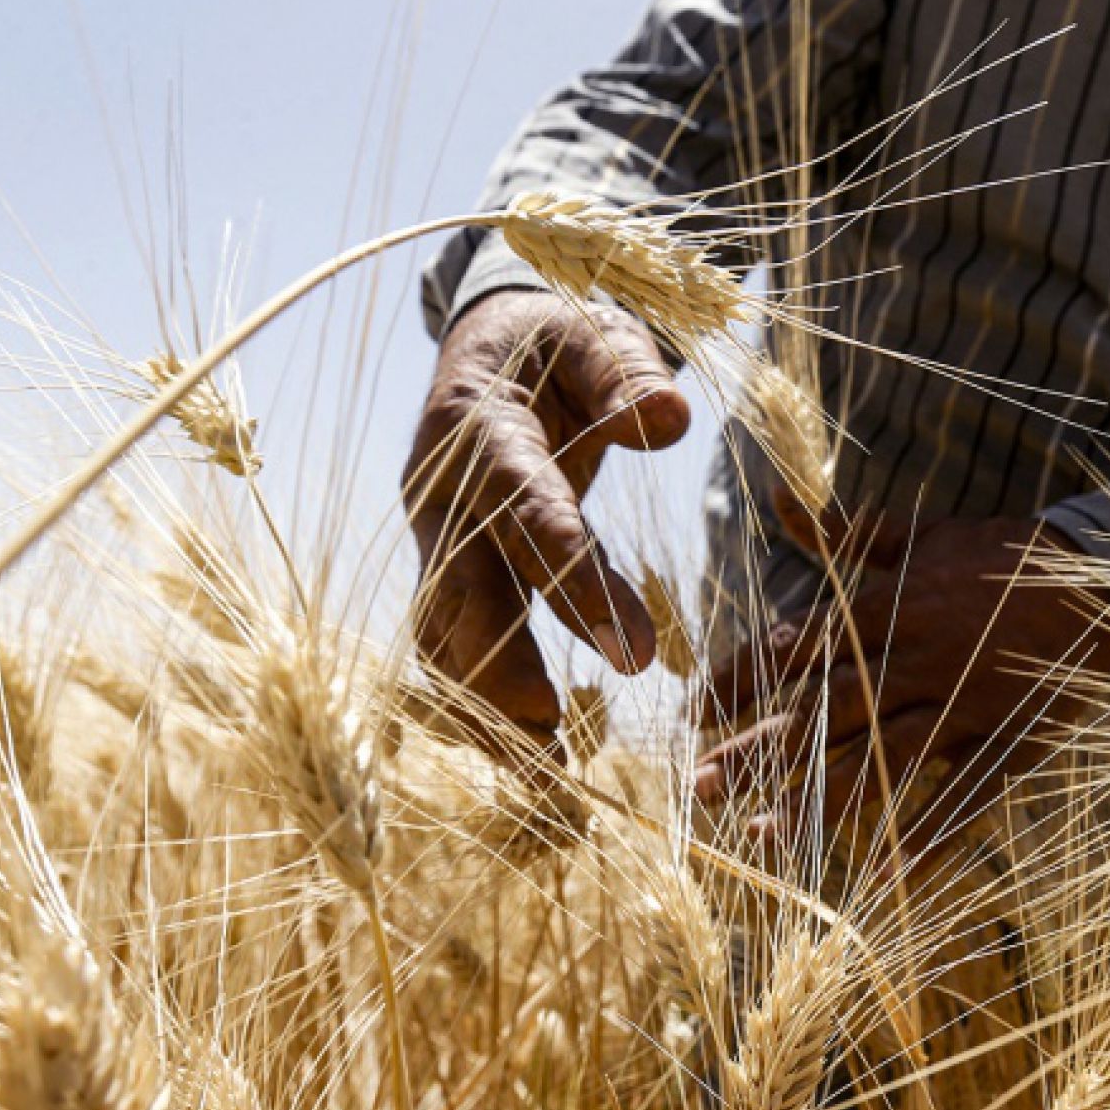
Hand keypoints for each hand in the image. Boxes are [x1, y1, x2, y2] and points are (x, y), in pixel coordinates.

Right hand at [403, 291, 688, 740]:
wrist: (488, 342)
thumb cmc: (555, 340)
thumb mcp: (594, 332)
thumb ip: (628, 374)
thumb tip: (673, 417)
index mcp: (476, 425)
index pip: (523, 507)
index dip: (571, 576)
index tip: (629, 648)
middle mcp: (440, 491)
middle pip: (463, 590)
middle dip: (507, 665)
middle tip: (561, 733)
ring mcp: (436, 536)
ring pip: (446, 634)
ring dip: (488, 705)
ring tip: (549, 777)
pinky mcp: (448, 569)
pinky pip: (455, 645)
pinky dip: (486, 702)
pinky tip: (535, 756)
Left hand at [691, 492, 1109, 852]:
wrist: (1107, 579)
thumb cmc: (1005, 557)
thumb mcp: (927, 535)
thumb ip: (850, 533)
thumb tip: (782, 500)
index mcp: (895, 603)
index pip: (802, 646)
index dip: (745, 679)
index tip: (699, 712)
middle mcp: (920, 656)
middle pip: (825, 710)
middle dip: (759, 750)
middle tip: (701, 786)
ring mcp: (965, 704)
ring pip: (881, 760)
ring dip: (818, 802)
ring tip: (763, 839)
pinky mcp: (1010, 739)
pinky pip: (965, 795)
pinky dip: (927, 836)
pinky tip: (882, 876)